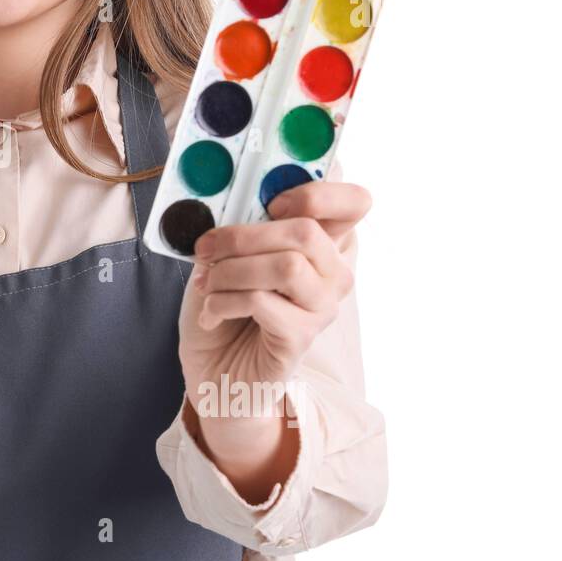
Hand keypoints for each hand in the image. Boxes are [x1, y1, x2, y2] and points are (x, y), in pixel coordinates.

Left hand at [178, 179, 369, 395]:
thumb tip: (228, 193)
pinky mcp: (301, 338)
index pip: (355, 202)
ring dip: (230, 270)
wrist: (213, 368)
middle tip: (206, 248)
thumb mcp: (227, 252)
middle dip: (244, 234)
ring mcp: (322, 307)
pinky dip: (222, 301)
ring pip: (286, 266)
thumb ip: (241, 221)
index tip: (271, 203)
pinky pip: (261, 301)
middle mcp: (333, 273)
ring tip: (207, 285)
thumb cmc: (223, 304)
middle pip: (307, 231)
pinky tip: (211, 314)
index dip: (318, 192)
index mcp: (322, 242)